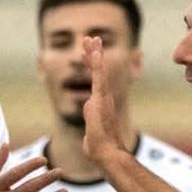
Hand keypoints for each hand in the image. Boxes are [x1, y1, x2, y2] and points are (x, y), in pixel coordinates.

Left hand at [80, 36, 120, 162]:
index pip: (94, 80)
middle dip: (92, 54)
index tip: (86, 53)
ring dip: (94, 53)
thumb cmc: (98, 147)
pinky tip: (94, 50)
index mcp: (100, 103)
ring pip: (98, 70)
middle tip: (88, 39)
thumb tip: (87, 107)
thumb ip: (89, 117)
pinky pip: (98, 77)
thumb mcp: (90, 129)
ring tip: (91, 38)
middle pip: (97, 71)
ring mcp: (103, 97)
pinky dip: (96, 63)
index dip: (90, 66)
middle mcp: (103, 97)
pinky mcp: (101, 98)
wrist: (106, 152)